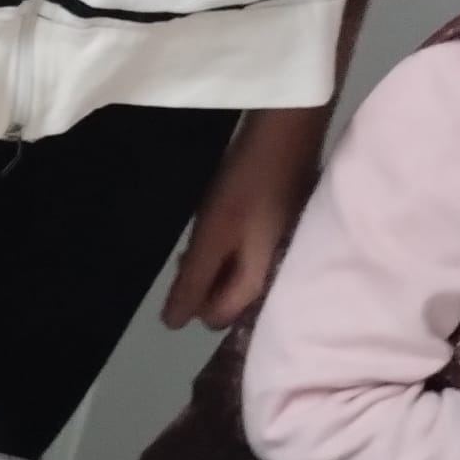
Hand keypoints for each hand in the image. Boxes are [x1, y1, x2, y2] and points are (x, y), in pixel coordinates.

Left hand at [162, 109, 323, 329]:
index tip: (179, 274)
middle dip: (203, 282)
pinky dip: (227, 246)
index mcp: (264, 282)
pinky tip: (215, 224)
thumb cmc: (246, 186)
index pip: (221, 316)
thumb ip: (195, 279)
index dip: (192, 302)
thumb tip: (173, 324)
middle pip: (229, 297)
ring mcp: (282, 251)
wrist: (287, 135)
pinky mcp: (282, 231)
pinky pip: (247, 253)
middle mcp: (279, 274)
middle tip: (188, 251)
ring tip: (198, 238)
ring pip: (237, 273)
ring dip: (213, 263)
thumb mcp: (213, 234)